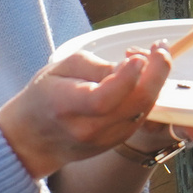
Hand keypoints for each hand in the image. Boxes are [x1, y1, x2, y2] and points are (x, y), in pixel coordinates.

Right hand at [0, 43, 172, 179]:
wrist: (33, 139)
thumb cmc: (45, 95)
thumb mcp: (61, 68)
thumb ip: (96, 66)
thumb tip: (132, 66)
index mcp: (65, 106)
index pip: (103, 98)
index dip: (126, 78)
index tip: (137, 57)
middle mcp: (87, 129)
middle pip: (134, 105)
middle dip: (156, 73)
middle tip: (160, 49)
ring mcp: (104, 140)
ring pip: (143, 111)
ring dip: (156, 82)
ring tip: (154, 58)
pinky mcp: (115, 142)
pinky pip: (140, 117)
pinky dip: (148, 95)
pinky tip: (146, 77)